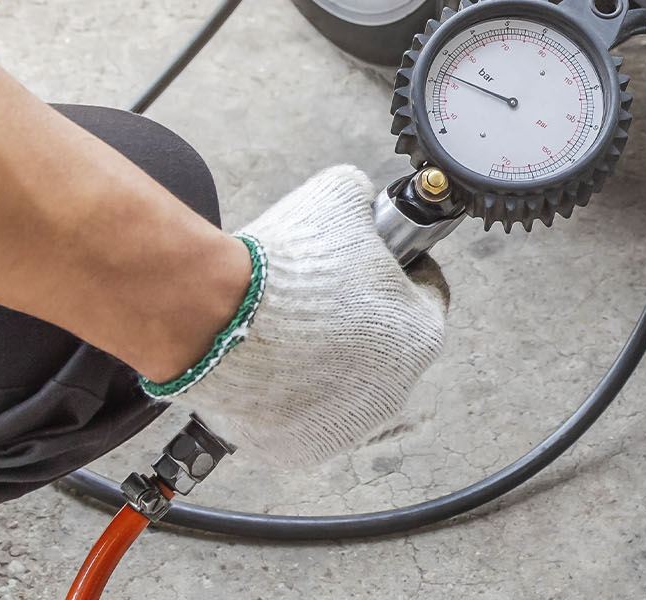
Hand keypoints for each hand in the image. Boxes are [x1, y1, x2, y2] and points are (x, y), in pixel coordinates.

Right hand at [143, 165, 447, 467]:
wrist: (218, 317)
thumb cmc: (289, 267)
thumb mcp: (341, 196)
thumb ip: (363, 200)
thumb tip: (361, 200)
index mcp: (421, 334)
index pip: (426, 295)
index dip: (401, 269)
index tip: (377, 260)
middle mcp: (394, 391)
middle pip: (387, 346)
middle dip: (361, 320)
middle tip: (323, 294)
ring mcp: (347, 426)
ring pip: (345, 387)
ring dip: (327, 361)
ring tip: (288, 329)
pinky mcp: (301, 449)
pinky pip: (303, 417)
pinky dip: (289, 395)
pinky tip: (269, 364)